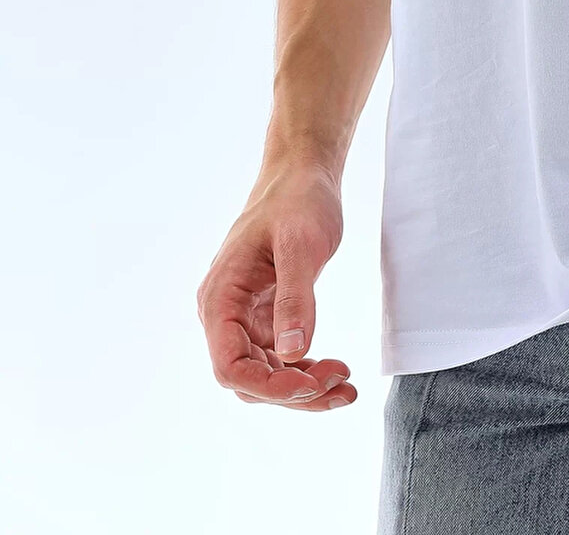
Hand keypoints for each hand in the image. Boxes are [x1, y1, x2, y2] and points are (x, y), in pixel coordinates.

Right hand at [196, 163, 356, 410]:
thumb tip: (294, 354)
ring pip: (266, 375)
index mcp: (220, 298)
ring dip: (304, 389)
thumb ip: (295, 298)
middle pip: (249, 379)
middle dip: (294, 392)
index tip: (311, 385)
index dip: (268, 386)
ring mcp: (244, 318)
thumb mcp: (300, 244)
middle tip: (343, 385)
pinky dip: (306, 372)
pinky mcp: (265, 317)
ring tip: (347, 388)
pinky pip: (280, 359)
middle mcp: (225, 315)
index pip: (229, 366)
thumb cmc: (298, 200)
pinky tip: (336, 373)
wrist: (302, 175)